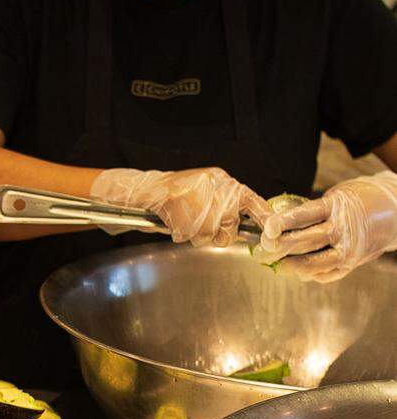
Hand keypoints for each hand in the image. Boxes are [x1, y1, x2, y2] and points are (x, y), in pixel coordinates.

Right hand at [91, 167, 269, 246]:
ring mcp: (200, 202)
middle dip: (219, 234)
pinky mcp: (184, 213)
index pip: (253, 202)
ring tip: (186, 222)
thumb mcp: (208, 187)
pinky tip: (175, 223)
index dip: (264, 221)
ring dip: (198, 235)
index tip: (272, 236)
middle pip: (229, 226)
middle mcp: (216, 189)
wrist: (147, 188)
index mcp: (225, 181)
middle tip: (204, 228)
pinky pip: (191, 237)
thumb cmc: (178, 192)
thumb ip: (228, 200)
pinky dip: (182, 235)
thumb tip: (250, 221)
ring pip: (210, 235)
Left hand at [258, 171, 396, 282]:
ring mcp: (348, 249)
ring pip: (312, 263)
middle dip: (278, 247)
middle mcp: (342, 229)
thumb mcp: (336, 198)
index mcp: (335, 206)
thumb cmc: (357, 202)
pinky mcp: (352, 264)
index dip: (282, 222)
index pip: (303, 215)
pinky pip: (325, 274)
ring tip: (276, 264)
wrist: (396, 213)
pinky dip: (308, 274)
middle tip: (263, 248)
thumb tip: (277, 226)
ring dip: (290, 265)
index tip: (267, 228)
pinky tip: (297, 271)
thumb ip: (311, 212)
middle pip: (303, 241)